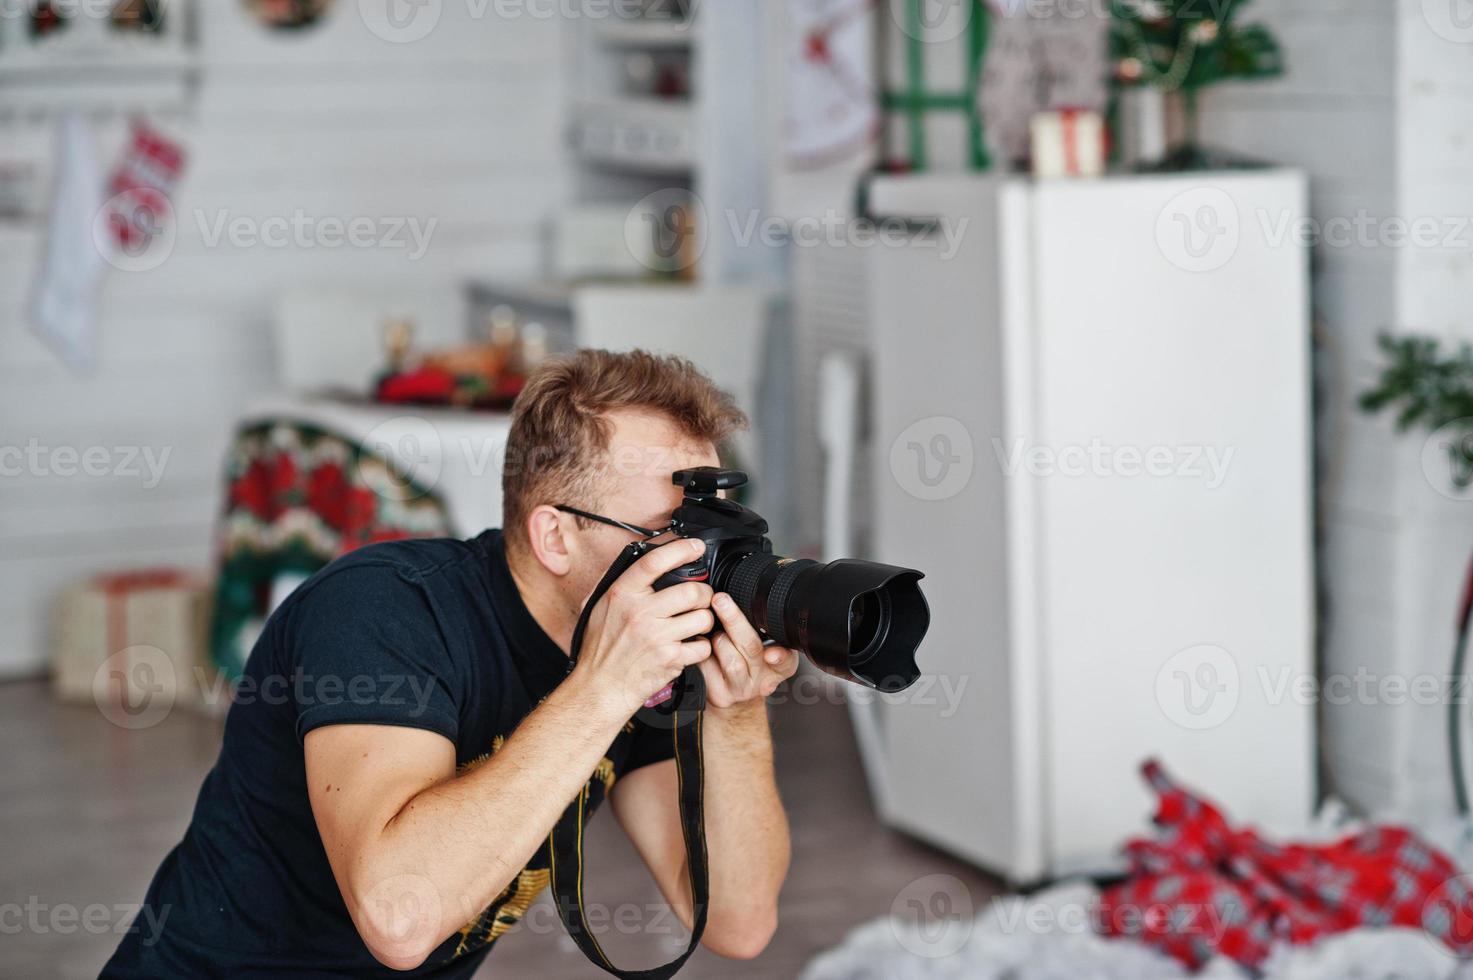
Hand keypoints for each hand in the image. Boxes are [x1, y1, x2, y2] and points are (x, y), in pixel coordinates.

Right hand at [570, 538, 715, 717]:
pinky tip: (688, 647)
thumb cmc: (599, 649)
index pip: (654, 561)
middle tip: (699, 600)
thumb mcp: (598, 608)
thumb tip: (639, 560)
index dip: (680, 549)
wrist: (599, 687)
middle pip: (692, 591)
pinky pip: (702, 646)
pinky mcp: (670, 658)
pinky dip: (700, 647)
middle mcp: (639, 613)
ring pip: (703, 618)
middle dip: (703, 594)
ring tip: (694, 624)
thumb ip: (618, 584)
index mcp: (621, 594)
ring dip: (704, 621)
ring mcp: (656, 636)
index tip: (695, 546)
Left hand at [699, 592, 799, 709]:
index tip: (771, 653)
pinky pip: (709, 669)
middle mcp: (763, 678)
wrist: (734, 697)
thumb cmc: (747, 662)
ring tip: (715, 633)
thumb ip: (761, 627)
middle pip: (751, 649)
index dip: (780, 656)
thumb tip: (741, 594)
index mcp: (780, 665)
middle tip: (720, 600)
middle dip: (734, 620)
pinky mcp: (721, 695)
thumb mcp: (762, 645)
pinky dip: (703, 652)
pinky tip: (703, 645)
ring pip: (731, 661)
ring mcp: (742, 688)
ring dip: (719, 640)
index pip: (787, 659)